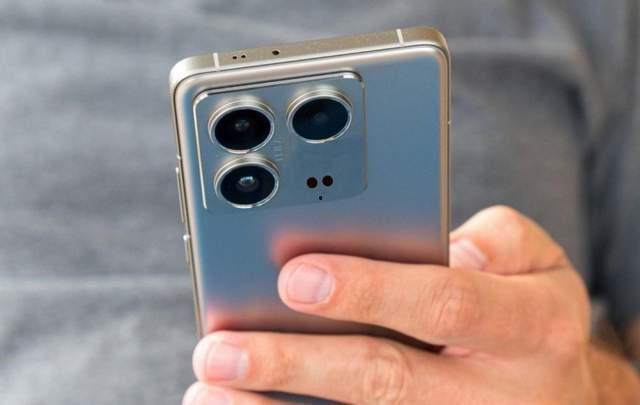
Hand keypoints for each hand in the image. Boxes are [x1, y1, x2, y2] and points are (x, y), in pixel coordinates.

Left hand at [183, 206, 639, 403]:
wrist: (558, 396)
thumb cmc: (528, 314)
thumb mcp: (539, 263)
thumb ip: (499, 241)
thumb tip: (445, 246)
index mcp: (529, 326)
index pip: (446, 304)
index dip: (371, 290)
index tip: (295, 276)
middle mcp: (496, 393)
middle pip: (387, 381)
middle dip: (298, 364)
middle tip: (224, 349)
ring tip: (213, 391)